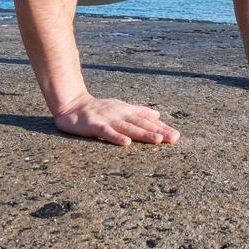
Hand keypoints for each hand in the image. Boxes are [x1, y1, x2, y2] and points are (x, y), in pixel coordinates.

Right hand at [53, 95, 180, 146]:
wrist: (71, 104)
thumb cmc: (98, 109)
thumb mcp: (120, 108)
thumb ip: (139, 112)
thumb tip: (158, 115)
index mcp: (127, 111)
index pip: (147, 120)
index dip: (162, 127)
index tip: (176, 135)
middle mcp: (119, 114)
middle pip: (141, 124)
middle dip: (158, 131)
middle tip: (174, 138)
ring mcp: (107, 119)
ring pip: (127, 127)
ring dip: (143, 133)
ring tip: (158, 140)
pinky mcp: (93, 125)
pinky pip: (106, 132)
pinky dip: (116, 137)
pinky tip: (126, 143)